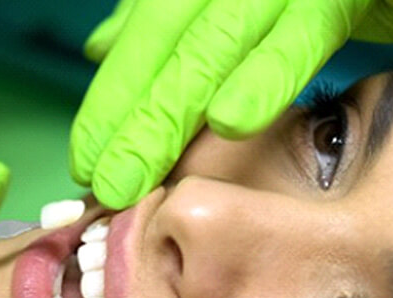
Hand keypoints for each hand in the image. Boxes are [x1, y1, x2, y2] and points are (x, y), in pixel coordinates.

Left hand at [70, 0, 392, 209]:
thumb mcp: (228, 14)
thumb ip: (165, 30)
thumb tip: (99, 45)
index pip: (143, 41)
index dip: (110, 103)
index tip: (87, 161)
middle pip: (165, 46)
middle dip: (127, 119)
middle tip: (103, 185)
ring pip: (213, 42)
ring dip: (169, 111)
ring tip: (131, 173)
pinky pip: (305, 30)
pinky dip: (266, 74)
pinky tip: (231, 119)